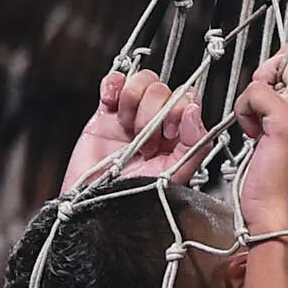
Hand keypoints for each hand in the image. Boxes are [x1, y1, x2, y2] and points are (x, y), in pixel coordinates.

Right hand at [64, 66, 208, 189]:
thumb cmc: (133, 200)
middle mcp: (158, 124)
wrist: (94, 207)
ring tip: (127, 128)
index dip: (180, 107)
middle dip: (154, 112)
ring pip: (144, 80)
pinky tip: (110, 104)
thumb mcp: (172, 178)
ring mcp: (132, 116)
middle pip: (165, 89)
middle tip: (146, 141)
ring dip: (135, 100)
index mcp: (178, 138)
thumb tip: (193, 112)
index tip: (170, 131)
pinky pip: (115, 81)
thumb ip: (192, 147)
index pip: (189, 101)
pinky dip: (113, 86)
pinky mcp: (106, 112)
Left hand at [232, 47, 287, 236]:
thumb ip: (279, 111)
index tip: (263, 100)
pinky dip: (245, 109)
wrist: (280, 219)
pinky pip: (258, 90)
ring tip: (255, 127)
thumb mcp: (282, 139)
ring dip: (253, 96)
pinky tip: (252, 134)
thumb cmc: (278, 188)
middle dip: (266, 75)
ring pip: (274, 70)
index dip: (275, 74)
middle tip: (258, 108)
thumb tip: (266, 87)